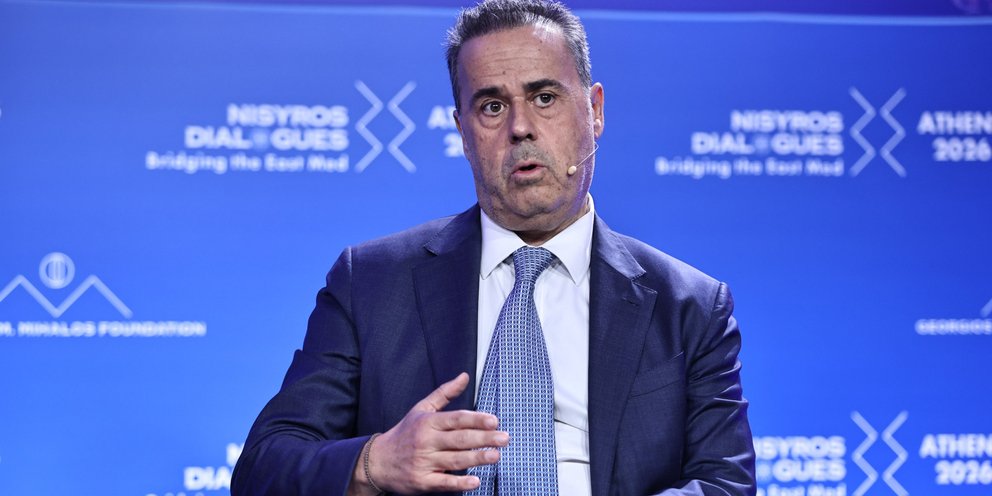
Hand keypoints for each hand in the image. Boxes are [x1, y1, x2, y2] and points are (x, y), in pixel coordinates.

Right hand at [350, 372, 507, 494]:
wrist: (377, 462)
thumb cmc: (404, 434)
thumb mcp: (421, 409)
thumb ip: (445, 393)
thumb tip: (465, 376)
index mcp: (428, 422)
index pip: (456, 419)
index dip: (476, 419)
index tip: (494, 420)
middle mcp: (426, 441)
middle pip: (459, 439)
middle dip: (483, 438)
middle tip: (504, 438)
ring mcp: (423, 462)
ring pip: (455, 459)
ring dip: (477, 458)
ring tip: (496, 456)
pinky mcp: (422, 481)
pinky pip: (444, 482)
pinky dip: (460, 483)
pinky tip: (476, 481)